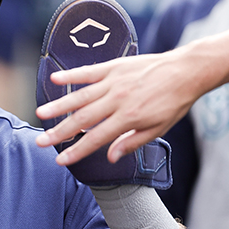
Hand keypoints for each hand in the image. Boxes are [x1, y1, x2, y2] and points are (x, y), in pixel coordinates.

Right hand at [34, 50, 202, 164]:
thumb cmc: (174, 102)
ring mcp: (114, 82)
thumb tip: (110, 157)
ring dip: (59, 106)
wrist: (187, 71)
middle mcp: (117, 100)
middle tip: (41, 142)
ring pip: (80, 96)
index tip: (61, 161)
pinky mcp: (114, 67)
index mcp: (129, 118)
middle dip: (59, 132)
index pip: (96, 139)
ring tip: (41, 114)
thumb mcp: (159, 128)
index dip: (77, 151)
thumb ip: (132, 142)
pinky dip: (72, 75)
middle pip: (82, 119)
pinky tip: (56, 79)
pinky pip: (88, 72)